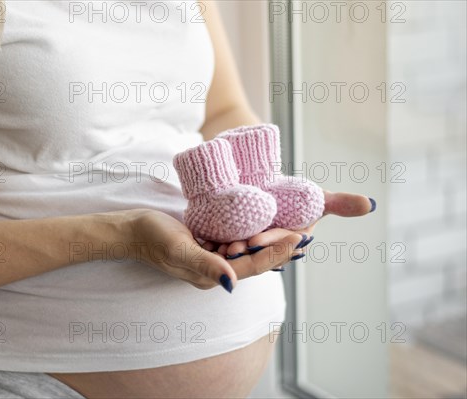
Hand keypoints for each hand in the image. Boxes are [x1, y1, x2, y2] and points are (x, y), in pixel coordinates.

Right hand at [126, 209, 306, 291]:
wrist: (131, 230)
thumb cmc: (151, 238)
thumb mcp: (178, 249)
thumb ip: (205, 265)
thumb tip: (232, 282)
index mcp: (211, 276)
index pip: (252, 266)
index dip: (276, 253)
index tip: (298, 238)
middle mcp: (215, 270)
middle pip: (254, 261)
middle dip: (279, 248)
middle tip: (304, 233)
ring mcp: (211, 258)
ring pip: (247, 251)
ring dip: (267, 241)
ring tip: (291, 227)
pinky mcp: (207, 246)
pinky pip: (234, 242)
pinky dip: (250, 234)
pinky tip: (263, 222)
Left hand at [201, 191, 375, 265]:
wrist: (257, 183)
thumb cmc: (289, 195)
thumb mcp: (311, 197)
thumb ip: (337, 203)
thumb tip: (369, 205)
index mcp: (284, 242)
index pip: (278, 245)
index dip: (270, 243)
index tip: (258, 239)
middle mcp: (264, 247)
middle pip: (255, 251)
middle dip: (246, 250)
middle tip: (235, 246)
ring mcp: (244, 245)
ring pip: (235, 250)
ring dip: (227, 252)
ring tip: (217, 246)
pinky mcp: (224, 239)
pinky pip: (217, 244)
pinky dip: (210, 245)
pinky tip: (200, 242)